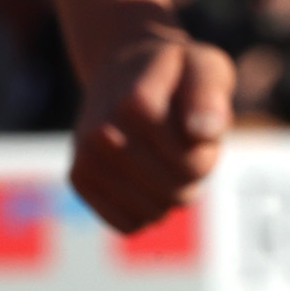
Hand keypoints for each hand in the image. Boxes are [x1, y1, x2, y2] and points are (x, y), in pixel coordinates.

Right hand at [70, 25, 234, 231]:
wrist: (123, 71)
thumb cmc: (176, 74)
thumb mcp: (205, 67)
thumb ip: (210, 96)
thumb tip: (201, 132)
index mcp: (136, 103)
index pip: (194, 166)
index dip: (209, 150)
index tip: (199, 124)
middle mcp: (103, 133)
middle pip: (175, 191)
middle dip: (193, 172)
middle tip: (186, 142)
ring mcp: (86, 158)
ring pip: (153, 213)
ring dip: (171, 192)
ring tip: (166, 157)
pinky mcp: (79, 179)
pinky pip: (127, 223)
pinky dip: (147, 209)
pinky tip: (146, 179)